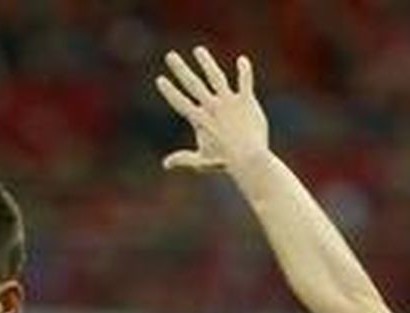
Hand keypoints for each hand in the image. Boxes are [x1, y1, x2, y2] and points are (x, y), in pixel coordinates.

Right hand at [155, 47, 269, 174]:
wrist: (249, 159)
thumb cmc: (226, 163)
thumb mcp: (202, 162)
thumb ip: (183, 159)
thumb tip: (165, 164)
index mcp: (200, 120)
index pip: (180, 102)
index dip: (169, 91)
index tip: (160, 79)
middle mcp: (213, 107)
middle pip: (193, 84)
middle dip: (180, 69)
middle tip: (170, 55)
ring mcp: (229, 102)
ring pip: (215, 77)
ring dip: (206, 62)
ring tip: (198, 50)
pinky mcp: (246, 101)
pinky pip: (245, 82)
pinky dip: (244, 71)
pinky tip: (242, 60)